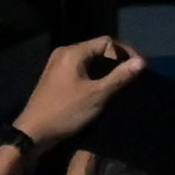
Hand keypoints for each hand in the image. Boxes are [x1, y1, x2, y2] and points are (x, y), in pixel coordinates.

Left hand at [15, 35, 144, 151]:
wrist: (33, 132)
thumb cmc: (65, 112)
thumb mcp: (96, 95)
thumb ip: (119, 77)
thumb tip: (141, 62)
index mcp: (73, 52)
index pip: (107, 42)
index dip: (125, 53)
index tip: (138, 69)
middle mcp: (64, 53)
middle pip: (98, 49)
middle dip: (117, 61)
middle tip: (132, 76)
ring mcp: (58, 65)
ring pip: (89, 61)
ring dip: (106, 70)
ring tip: (121, 84)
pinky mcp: (56, 78)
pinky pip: (80, 70)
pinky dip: (93, 76)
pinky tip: (102, 89)